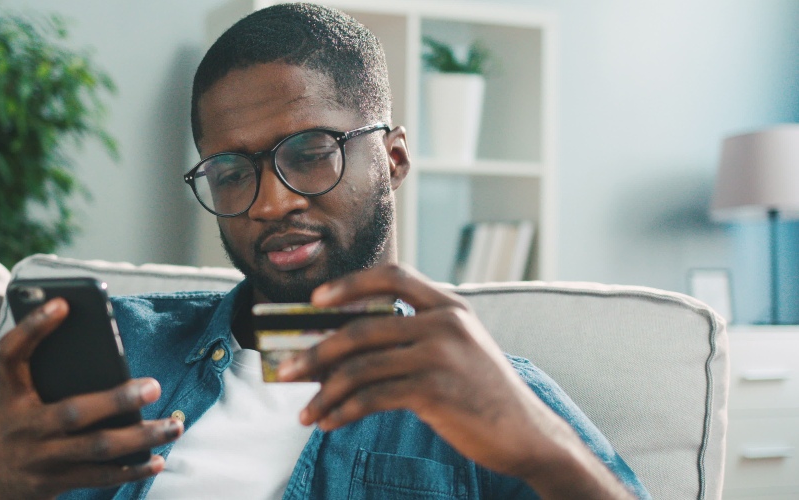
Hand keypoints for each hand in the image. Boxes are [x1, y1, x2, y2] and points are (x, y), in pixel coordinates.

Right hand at [0, 298, 182, 499]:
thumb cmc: (18, 426)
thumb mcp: (18, 398)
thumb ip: (49, 374)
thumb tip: (109, 354)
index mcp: (11, 394)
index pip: (12, 354)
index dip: (33, 328)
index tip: (64, 303)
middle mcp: (23, 425)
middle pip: (73, 411)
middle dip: (117, 400)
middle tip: (154, 386)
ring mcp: (39, 457)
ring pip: (97, 447)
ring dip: (141, 437)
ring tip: (174, 426)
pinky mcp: (54, 483)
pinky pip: (100, 476)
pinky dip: (132, 469)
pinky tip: (158, 459)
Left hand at [276, 265, 632, 497]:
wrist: (526, 434)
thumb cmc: (481, 392)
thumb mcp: (457, 349)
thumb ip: (413, 336)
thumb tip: (342, 345)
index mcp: (450, 306)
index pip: (394, 276)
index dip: (350, 284)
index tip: (317, 299)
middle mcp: (445, 324)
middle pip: (361, 329)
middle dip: (315, 351)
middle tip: (285, 370)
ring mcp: (440, 356)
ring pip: (360, 367)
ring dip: (323, 392)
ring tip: (304, 412)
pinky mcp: (434, 391)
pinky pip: (372, 398)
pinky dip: (342, 412)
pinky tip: (328, 423)